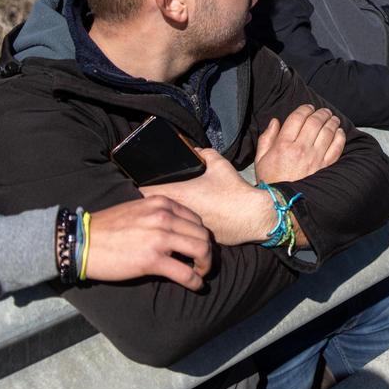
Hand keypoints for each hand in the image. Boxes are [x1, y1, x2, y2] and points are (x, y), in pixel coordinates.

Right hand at [84, 196, 213, 289]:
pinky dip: (196, 281)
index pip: (197, 219)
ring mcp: (159, 238)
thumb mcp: (138, 209)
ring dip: (206, 265)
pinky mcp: (152, 260)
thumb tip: (177, 228)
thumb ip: (159, 214)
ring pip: (201, 251)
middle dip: (208, 252)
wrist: (82, 241)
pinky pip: (186, 273)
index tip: (199, 247)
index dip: (202, 236)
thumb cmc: (107, 228)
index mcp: (162, 203)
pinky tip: (196, 285)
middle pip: (203, 235)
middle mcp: (164, 217)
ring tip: (200, 274)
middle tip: (203, 264)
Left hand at [143, 149, 307, 246]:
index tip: (135, 182)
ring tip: (160, 213)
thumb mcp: (218, 163)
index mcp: (178, 193)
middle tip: (147, 199)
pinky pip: (178, 233)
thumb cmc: (234, 190)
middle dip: (147, 205)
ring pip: (163, 224)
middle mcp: (177, 213)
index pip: (144, 191)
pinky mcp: (193, 239)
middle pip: (150, 211)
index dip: (136, 186)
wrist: (253, 216)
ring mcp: (184, 229)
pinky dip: (177, 228)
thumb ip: (202, 152)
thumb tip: (192, 148)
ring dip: (161, 219)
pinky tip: (181, 224)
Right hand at [254, 104, 343, 183]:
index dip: (305, 109)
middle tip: (323, 111)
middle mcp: (301, 149)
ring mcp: (315, 158)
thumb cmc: (271, 181)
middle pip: (315, 122)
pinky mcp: (325, 167)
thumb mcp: (260, 159)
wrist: (281, 204)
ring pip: (328, 132)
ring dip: (332, 121)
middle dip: (321, 113)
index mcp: (283, 145)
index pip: (297, 118)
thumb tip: (275, 122)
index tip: (308, 107)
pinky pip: (337, 147)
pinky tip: (339, 132)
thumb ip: (266, 138)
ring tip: (332, 118)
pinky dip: (340, 137)